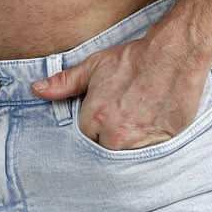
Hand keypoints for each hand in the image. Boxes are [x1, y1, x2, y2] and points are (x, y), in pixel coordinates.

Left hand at [31, 36, 208, 150]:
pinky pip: (148, 157)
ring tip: (140, 120)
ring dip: (130, 145)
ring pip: (125, 157)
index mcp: (94, 120)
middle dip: (111, 139)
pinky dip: (149, 147)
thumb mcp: (94, 66)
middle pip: (105, 151)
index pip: (87, 139)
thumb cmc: (134, 60)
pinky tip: (153, 127)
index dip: (97, 128)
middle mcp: (113, 138)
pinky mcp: (160, 146)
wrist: (174, 54)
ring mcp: (137, 145)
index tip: (108, 116)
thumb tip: (37, 89)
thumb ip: (64, 83)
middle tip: (125, 118)